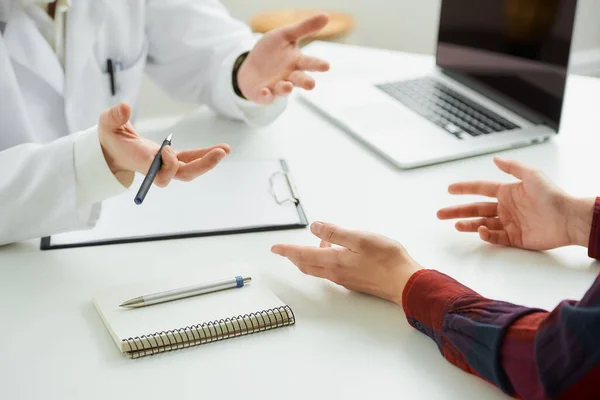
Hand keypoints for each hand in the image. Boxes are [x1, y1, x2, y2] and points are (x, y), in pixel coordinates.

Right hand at [98, 103, 230, 186]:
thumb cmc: (110, 138)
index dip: (168, 165)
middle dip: (202, 165)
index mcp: (142, 161)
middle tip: (219, 154)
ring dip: (208, 160)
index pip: (161, 172)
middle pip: (183, 174)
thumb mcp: (107, 124)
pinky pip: (192, 158)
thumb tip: (125, 107)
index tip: (167, 150)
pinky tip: (222, 148)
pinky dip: (206, 154)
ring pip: (190, 168)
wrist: (113, 152)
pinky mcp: (173, 159)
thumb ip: (114, 116)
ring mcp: (167, 165)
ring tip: (225, 149)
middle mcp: (157, 167)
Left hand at [237, 14, 330, 104]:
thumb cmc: (272, 51)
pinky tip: (264, 90)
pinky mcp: (264, 94)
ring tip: (288, 85)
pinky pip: (266, 97)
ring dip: (286, 88)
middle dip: (305, 82)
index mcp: (297, 62)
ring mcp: (277, 86)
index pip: (310, 63)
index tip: (326, 66)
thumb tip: (327, 16)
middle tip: (311, 84)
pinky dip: (265, 95)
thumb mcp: (285, 35)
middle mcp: (290, 76)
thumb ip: (304, 28)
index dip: (317, 65)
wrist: (251, 67)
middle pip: (301, 80)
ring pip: (285, 90)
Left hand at [271, 222, 421, 304]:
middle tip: (285, 250)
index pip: (302, 255)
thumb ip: (335, 233)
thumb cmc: (387, 259)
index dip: (287, 251)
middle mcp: (335, 273)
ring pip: (318, 268)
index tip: (275, 248)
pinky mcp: (354, 282)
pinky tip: (335, 253)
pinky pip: (331, 271)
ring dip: (311, 257)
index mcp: (334, 261)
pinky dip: (325, 261)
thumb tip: (315, 227)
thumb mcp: (359, 238)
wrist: (405, 283)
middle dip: (294, 256)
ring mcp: (344, 279)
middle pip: (306, 265)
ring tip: (318, 242)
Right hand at [437, 157, 593, 249]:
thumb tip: (495, 159)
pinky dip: (486, 235)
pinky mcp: (515, 239)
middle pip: (475, 209)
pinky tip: (481, 231)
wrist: (568, 219)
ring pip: (482, 224)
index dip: (464, 189)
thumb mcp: (532, 175)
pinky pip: (495, 237)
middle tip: (441, 214)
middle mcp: (506, 207)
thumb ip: (512, 167)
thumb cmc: (553, 195)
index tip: (450, 189)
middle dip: (457, 211)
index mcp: (508, 192)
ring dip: (468, 224)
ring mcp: (509, 223)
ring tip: (456, 225)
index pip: (480, 189)